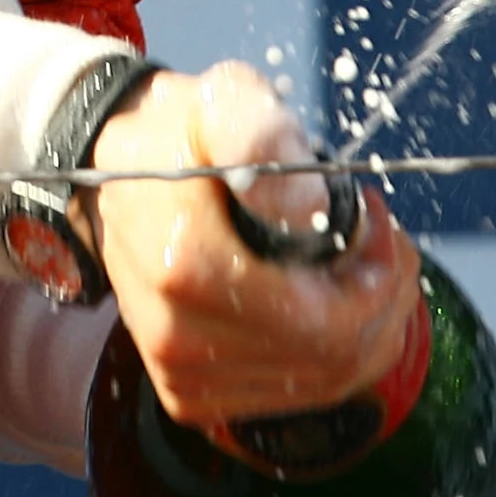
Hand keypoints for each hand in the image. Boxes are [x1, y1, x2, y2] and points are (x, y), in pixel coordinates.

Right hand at [85, 61, 421, 426]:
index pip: (327, 321)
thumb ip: (260, 133)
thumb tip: (306, 207)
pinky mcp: (188, 395)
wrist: (111, 175)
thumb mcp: (219, 101)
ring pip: (325, 382)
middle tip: (382, 239)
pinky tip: (332, 302)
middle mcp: (179, 340)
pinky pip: (292, 394)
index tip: (374, 217)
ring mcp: (181, 377)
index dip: (378, 276)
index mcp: (185, 269)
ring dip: (368, 326)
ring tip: (364, 264)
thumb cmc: (177, 136)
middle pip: (335, 358)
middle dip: (383, 299)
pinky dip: (334, 353)